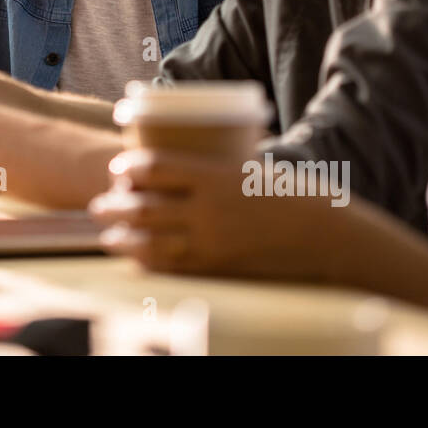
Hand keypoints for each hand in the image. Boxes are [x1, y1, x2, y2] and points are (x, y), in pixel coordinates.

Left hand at [88, 148, 332, 279]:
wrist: (328, 239)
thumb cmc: (294, 196)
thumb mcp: (253, 170)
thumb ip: (220, 169)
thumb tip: (195, 158)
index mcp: (216, 176)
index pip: (156, 167)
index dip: (129, 168)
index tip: (118, 168)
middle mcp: (207, 210)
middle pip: (144, 206)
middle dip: (115, 205)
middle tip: (99, 203)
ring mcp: (211, 243)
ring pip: (150, 241)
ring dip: (122, 237)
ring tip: (108, 235)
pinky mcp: (217, 269)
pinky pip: (171, 268)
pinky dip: (146, 263)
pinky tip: (135, 259)